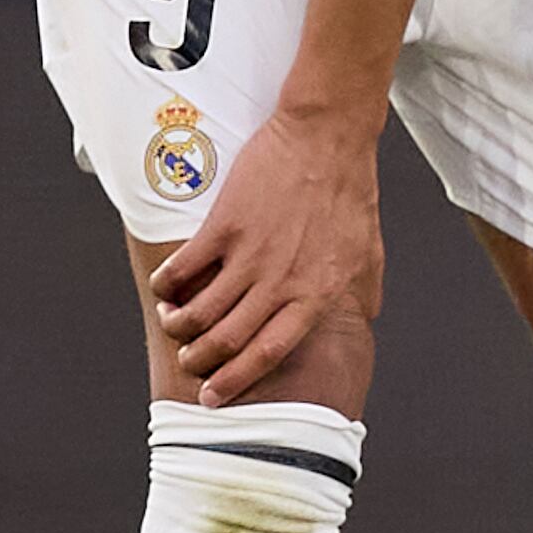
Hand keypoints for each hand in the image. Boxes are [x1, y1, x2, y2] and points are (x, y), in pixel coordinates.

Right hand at [153, 102, 385, 400]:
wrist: (328, 136)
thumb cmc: (351, 191)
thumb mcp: (369, 250)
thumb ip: (363, 291)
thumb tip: (364, 321)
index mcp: (316, 293)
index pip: (270, 353)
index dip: (237, 381)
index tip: (214, 396)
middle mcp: (282, 281)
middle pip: (228, 341)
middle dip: (200, 361)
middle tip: (189, 362)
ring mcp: (252, 254)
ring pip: (200, 312)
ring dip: (179, 326)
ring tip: (174, 323)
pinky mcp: (226, 224)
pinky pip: (183, 269)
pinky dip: (166, 286)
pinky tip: (163, 287)